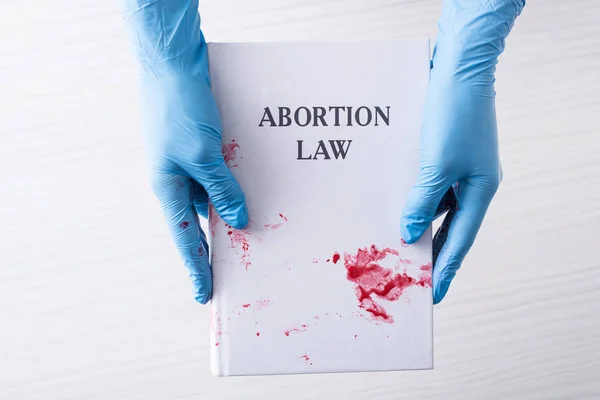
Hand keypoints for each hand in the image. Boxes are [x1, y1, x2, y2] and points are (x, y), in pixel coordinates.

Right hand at [121, 0, 247, 302]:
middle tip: (239, 270)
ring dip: (232, 210)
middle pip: (200, 222)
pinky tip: (254, 189)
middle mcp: (178, 180)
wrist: (172, 65)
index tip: (205, 295)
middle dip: (218, 245)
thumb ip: (222, 190)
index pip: (185, 239)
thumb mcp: (203, 155)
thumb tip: (240, 222)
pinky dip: (235, 185)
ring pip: (213, 197)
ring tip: (255, 233)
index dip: (196, 268)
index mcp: (169, 188)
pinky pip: (221, 174)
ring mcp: (190, 163)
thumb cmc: (179, 109)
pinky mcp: (202, 146)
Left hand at [401, 0, 524, 303]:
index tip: (432, 296)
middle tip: (411, 278)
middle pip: (447, 227)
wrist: (456, 65)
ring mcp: (456, 165)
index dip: (445, 270)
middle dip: (429, 252)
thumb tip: (407, 233)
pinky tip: (389, 203)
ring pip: (433, 204)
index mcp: (480, 190)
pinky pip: (423, 182)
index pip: (459, 241)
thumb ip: (421, 201)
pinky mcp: (440, 150)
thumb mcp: (436, 163)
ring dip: (414, 221)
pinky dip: (409, 195)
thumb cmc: (453, 113)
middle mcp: (471, 182)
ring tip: (393, 245)